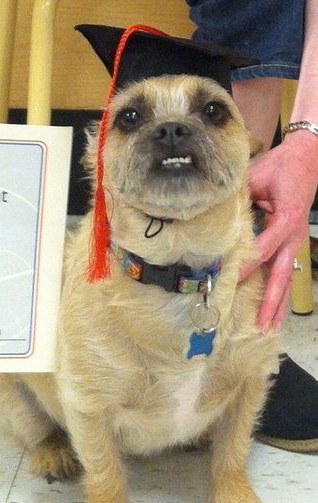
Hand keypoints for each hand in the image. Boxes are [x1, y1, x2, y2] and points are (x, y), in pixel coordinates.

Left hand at [240, 131, 317, 331]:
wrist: (307, 157)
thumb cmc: (280, 166)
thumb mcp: (257, 176)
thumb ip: (240, 197)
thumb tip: (212, 212)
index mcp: (286, 219)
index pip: (263, 249)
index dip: (247, 265)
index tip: (230, 280)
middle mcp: (293, 236)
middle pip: (281, 275)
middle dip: (270, 302)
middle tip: (260, 326)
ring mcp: (295, 242)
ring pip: (286, 279)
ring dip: (277, 306)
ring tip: (269, 329)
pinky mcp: (291, 244)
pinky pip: (284, 272)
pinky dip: (279, 293)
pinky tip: (272, 310)